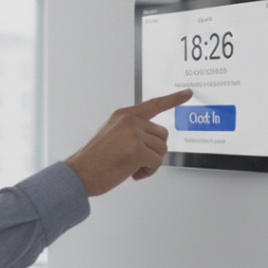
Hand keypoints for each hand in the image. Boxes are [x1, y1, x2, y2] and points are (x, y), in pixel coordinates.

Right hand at [65, 89, 192, 196]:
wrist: (79, 174)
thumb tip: (153, 140)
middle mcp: (129, 121)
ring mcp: (134, 134)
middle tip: (136, 161)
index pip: (154, 104)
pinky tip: (133, 173)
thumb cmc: (94, 160)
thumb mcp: (112, 136)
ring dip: (151, 163)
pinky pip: (157, 162)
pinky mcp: (138, 150)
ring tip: (131, 167)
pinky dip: (148, 171)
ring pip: (162, 149)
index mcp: (123, 115)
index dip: (173, 99)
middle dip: (154, 150)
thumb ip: (131, 131)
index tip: (188, 93)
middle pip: (162, 134)